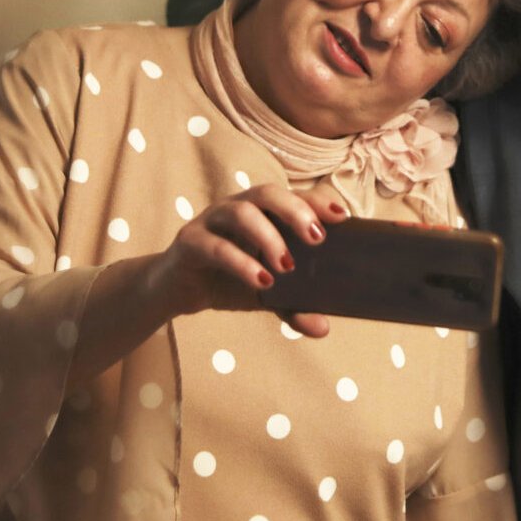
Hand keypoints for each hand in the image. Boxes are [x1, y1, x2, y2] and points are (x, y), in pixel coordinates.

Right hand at [149, 183, 346, 336]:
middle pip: (267, 193)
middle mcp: (238, 207)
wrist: (178, 292)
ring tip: (286, 266)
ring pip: (240, 211)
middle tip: (317, 239)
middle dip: (295, 211)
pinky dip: (239, 262)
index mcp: (262, 212)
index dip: (316, 201)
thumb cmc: (228, 281)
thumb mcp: (266, 296)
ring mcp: (211, 220)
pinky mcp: (189, 241)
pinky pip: (214, 245)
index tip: (343, 216)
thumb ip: (293, 307)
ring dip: (267, 235)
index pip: (292, 196)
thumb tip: (324, 328)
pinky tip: (259, 280)